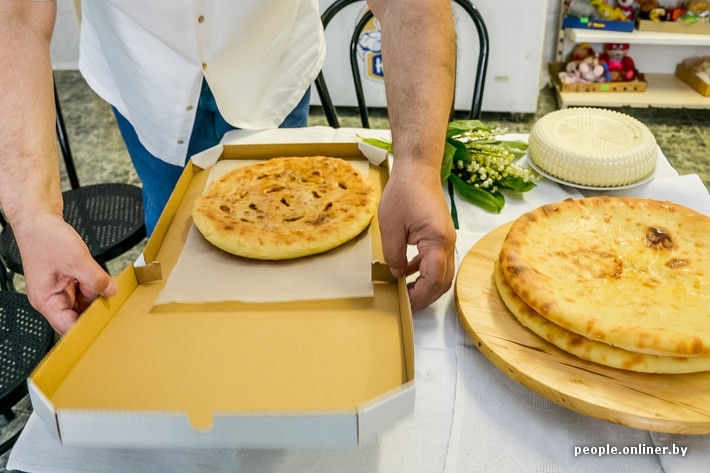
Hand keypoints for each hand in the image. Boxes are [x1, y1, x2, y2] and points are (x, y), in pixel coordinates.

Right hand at [14, 214, 117, 333]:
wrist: (38, 219)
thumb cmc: (45, 238)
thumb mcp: (77, 260)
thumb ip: (96, 279)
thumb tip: (111, 292)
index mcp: (46, 300)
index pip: (67, 326)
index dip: (86, 326)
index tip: (105, 323)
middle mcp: (50, 298)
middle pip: (77, 315)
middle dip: (94, 307)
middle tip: (110, 301)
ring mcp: (58, 290)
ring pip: (83, 301)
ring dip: (94, 293)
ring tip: (99, 280)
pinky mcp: (66, 280)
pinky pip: (84, 289)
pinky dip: (92, 284)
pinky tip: (95, 275)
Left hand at [378, 163, 455, 310]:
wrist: (417, 171)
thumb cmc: (404, 193)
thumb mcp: (390, 227)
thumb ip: (394, 255)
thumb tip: (398, 273)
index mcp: (437, 241)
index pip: (433, 278)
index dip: (420, 294)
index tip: (405, 301)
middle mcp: (448, 243)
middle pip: (443, 280)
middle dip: (426, 296)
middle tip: (408, 304)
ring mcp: (447, 239)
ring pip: (443, 273)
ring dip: (427, 286)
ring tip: (408, 292)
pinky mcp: (441, 236)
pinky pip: (438, 261)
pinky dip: (426, 272)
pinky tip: (409, 271)